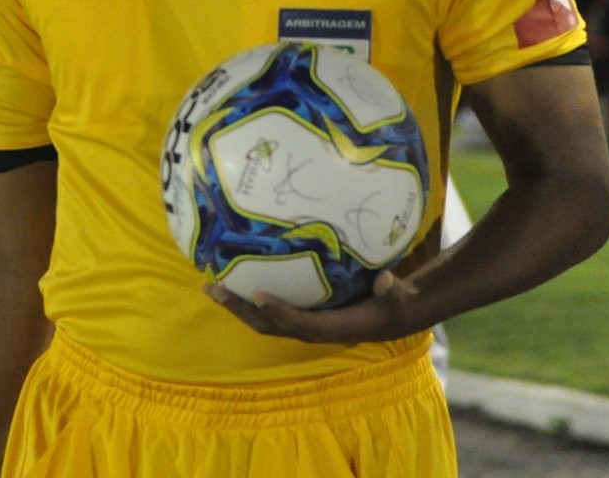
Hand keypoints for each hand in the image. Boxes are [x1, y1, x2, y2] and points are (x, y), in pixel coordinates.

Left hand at [204, 269, 430, 344]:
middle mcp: (311, 329)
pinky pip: (268, 310)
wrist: (390, 316)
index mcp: (333, 327)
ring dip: (237, 305)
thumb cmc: (391, 303)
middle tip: (215, 289)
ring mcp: (301, 322)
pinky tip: (233, 279)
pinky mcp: (298, 313)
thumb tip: (387, 281)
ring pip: (263, 320)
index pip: (302, 324)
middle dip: (242, 309)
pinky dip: (248, 299)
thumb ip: (392, 291)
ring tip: (212, 286)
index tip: (259, 295)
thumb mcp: (396, 297)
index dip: (281, 313)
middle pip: (270, 325)